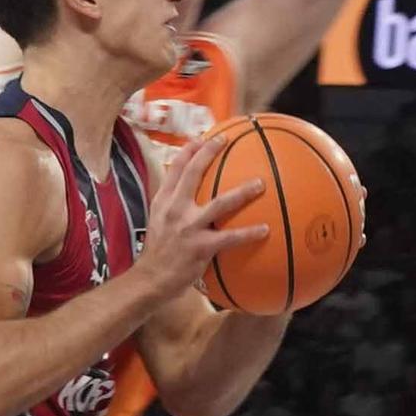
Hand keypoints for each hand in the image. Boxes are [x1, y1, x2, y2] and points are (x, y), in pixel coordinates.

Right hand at [136, 137, 269, 298]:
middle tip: (226, 139)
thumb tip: (193, 193)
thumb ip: (174, 206)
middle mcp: (174, 209)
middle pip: (193, 174)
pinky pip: (230, 237)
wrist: (150, 279)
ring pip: (219, 203)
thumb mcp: (159, 222)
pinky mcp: (201, 247)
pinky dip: (249, 233)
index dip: (189, 149)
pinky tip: (265, 229)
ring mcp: (188, 227)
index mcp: (163, 201)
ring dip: (242, 192)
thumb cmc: (159, 252)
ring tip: (261, 184)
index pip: (174, 168)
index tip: (203, 136)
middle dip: (208, 153)